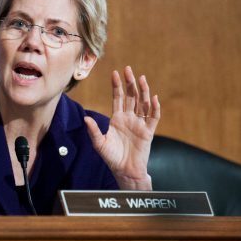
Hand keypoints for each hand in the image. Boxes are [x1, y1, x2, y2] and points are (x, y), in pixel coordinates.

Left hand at [84, 66, 159, 189]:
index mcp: (117, 119)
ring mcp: (140, 124)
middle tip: (128, 69)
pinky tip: (153, 98)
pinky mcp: (148, 132)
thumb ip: (94, 131)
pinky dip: (154, 108)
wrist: (125, 171)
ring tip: (141, 79)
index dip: (117, 86)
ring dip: (143, 91)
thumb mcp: (99, 144)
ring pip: (143, 104)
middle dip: (130, 83)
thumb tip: (86, 118)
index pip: (118, 98)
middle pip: (131, 97)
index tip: (115, 73)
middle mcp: (129, 119)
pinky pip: (153, 118)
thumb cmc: (112, 158)